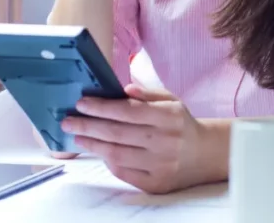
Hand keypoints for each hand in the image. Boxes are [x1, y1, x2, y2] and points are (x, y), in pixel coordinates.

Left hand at [61, 84, 222, 193]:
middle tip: (69, 121)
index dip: (102, 107)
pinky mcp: (156, 184)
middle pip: (118, 133)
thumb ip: (147, 94)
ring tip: (78, 136)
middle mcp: (166, 141)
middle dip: (89, 125)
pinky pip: (124, 172)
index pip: (128, 111)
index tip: (82, 103)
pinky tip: (99, 151)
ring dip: (93, 144)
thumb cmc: (182, 124)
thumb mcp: (171, 101)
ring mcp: (161, 165)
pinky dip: (108, 161)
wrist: (205, 155)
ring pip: (117, 154)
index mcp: (169, 116)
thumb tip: (123, 89)